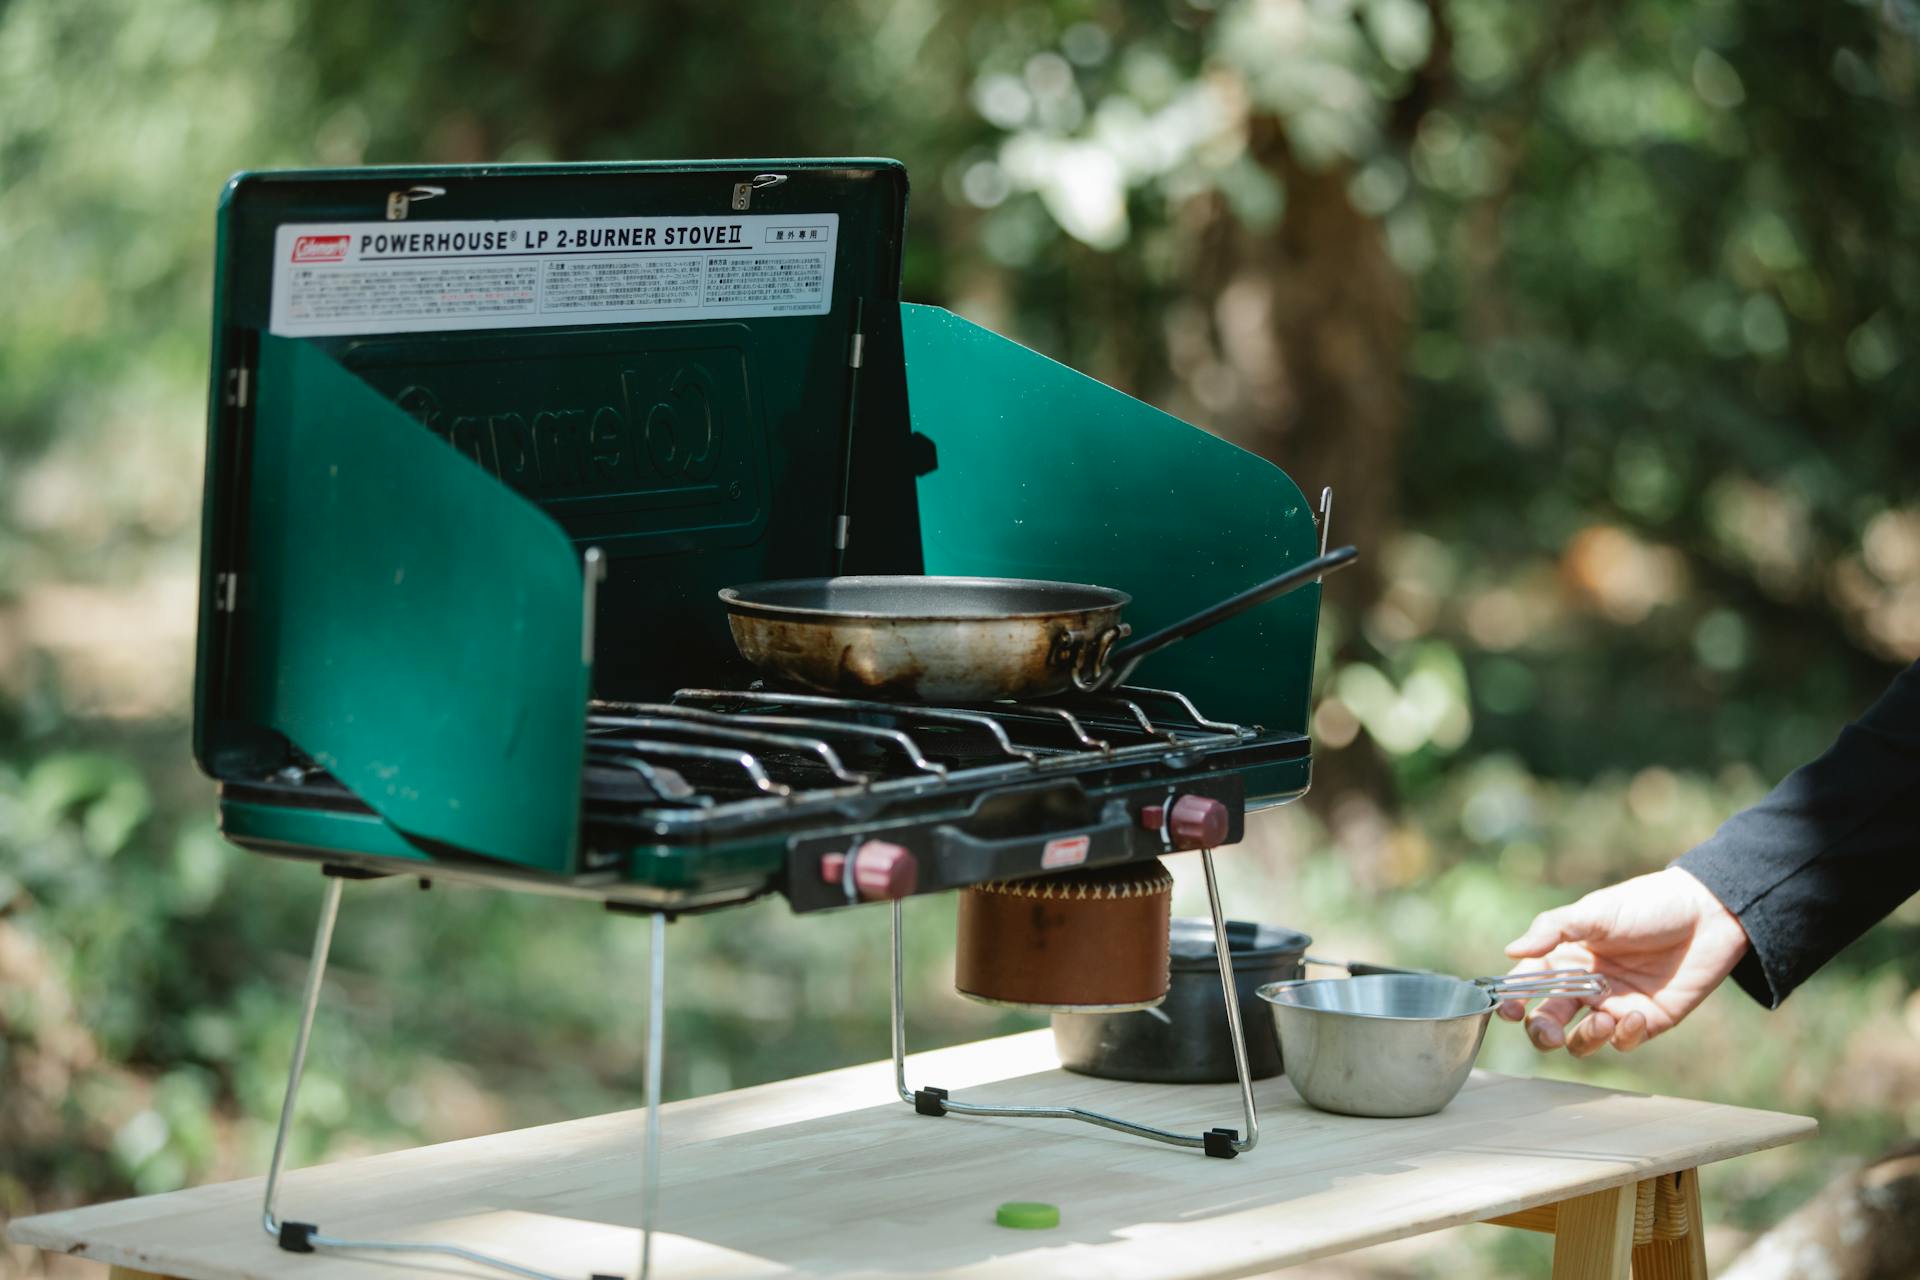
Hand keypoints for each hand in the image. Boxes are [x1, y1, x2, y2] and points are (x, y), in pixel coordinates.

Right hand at [1499, 867, 1749, 1056]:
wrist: (1706, 914)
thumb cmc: (1646, 905)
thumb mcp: (1595, 911)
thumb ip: (1553, 930)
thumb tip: (1511, 951)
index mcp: (1564, 957)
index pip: (1527, 985)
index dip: (1512, 1001)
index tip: (1510, 1010)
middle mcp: (1582, 985)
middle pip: (1547, 1022)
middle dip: (1542, 1033)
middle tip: (1550, 1033)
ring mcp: (1613, 1005)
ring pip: (1582, 1040)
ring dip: (1584, 1039)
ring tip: (1602, 1020)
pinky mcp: (1646, 1021)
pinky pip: (1623, 1041)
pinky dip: (1624, 1035)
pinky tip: (1637, 1015)